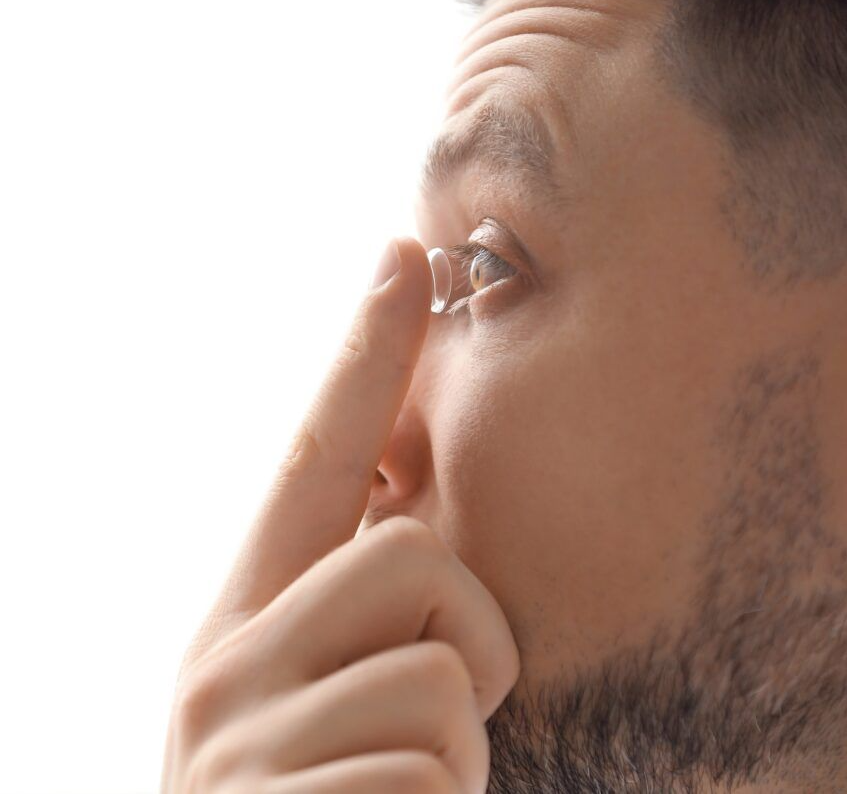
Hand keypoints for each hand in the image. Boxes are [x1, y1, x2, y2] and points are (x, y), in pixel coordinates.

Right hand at [159, 238, 520, 792]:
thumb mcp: (320, 706)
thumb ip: (356, 620)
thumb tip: (417, 538)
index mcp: (244, 621)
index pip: (315, 453)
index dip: (364, 352)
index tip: (403, 256)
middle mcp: (225, 660)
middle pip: (415, 555)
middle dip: (469, 642)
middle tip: (435, 725)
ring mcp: (243, 742)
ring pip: (443, 673)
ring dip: (458, 752)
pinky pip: (433, 771)